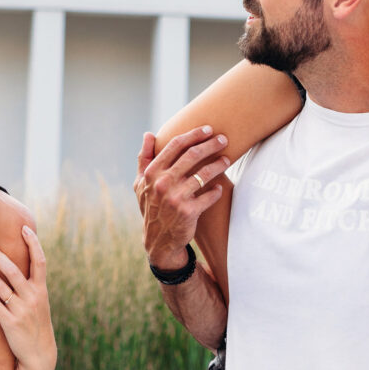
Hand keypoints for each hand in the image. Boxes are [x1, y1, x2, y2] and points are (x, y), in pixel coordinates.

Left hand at [0, 228, 56, 369]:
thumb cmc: (36, 324)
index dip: (33, 243)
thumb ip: (32, 285)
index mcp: (41, 290)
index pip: (40, 261)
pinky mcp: (9, 323)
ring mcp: (21, 310)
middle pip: (13, 270)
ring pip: (0, 285)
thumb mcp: (40, 303)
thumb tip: (19, 264)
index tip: (25, 228)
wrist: (39, 354)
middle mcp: (33, 297)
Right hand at [134, 127, 229, 268]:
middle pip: (192, 155)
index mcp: (152, 173)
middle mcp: (163, 183)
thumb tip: (149, 134)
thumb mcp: (140, 184)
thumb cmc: (150, 207)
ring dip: (219, 164)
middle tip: (224, 139)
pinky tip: (219, 188)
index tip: (208, 129)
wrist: (158, 240)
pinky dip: (216, 191)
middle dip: (211, 144)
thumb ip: (144, 158)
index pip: (175, 145)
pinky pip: (209, 196)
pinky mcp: (189, 211)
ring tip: (227, 160)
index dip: (193, 134)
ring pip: (204, 173)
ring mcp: (176, 197)